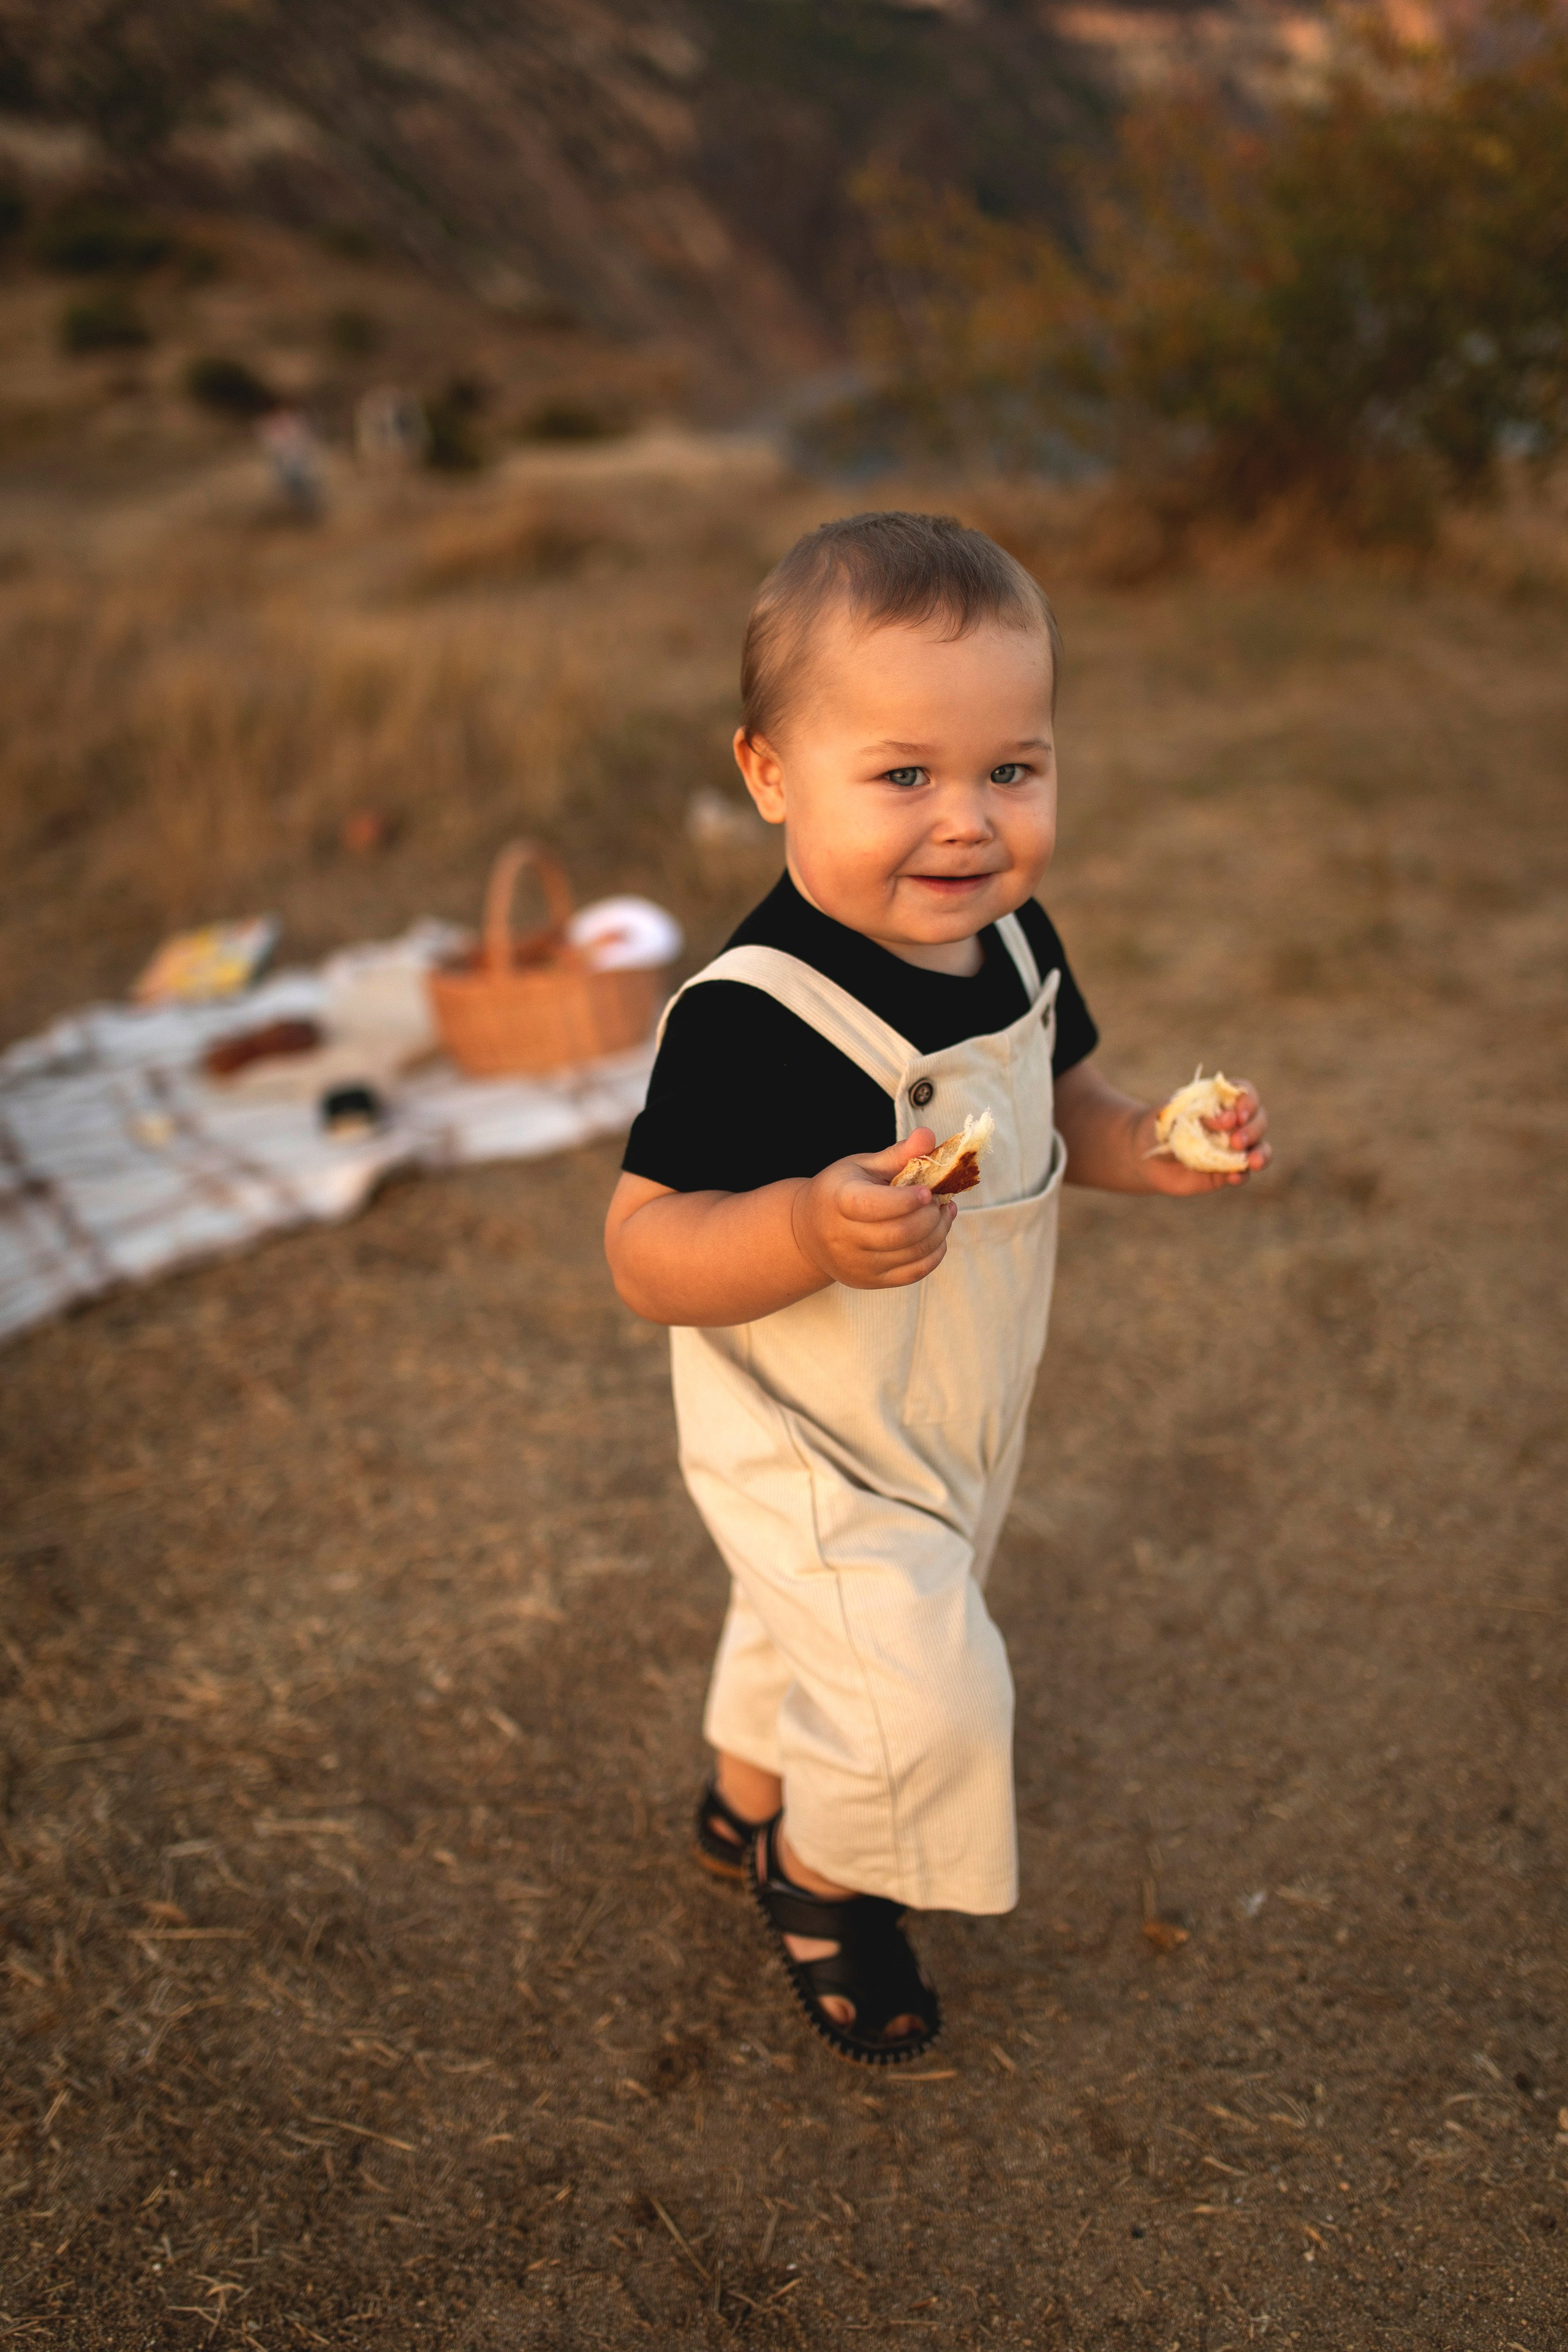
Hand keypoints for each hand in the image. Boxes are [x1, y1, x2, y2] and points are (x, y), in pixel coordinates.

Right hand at [790, 1130, 956, 1289]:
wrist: (808, 1231)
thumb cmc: (840, 1191)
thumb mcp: (861, 1166)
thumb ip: (898, 1154)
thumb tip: (929, 1136)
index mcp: (839, 1201)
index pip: (874, 1206)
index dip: (906, 1201)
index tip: (928, 1192)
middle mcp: (844, 1238)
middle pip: (899, 1234)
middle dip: (931, 1217)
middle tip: (942, 1200)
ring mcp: (857, 1264)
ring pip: (911, 1255)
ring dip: (938, 1233)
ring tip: (944, 1213)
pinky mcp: (869, 1281)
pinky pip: (912, 1274)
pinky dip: (934, 1255)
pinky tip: (938, 1236)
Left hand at [1137, 1080, 1271, 1194]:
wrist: (1146, 1157)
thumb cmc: (1159, 1128)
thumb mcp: (1169, 1115)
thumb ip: (1191, 1114)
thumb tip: (1215, 1122)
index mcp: (1220, 1100)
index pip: (1245, 1093)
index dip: (1247, 1102)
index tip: (1236, 1115)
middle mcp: (1233, 1123)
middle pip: (1259, 1120)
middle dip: (1252, 1129)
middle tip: (1234, 1140)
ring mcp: (1232, 1148)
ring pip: (1260, 1147)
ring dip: (1261, 1153)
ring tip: (1253, 1161)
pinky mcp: (1227, 1171)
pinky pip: (1243, 1173)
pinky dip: (1242, 1175)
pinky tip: (1233, 1177)